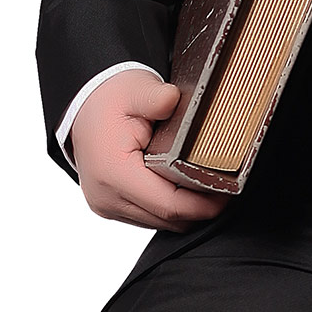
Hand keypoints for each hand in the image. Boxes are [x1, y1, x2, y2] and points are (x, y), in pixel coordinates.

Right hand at [69, 70, 231, 232]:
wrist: (83, 106)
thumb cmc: (109, 98)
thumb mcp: (136, 89)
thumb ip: (156, 98)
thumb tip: (173, 100)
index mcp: (114, 173)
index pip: (168, 204)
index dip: (202, 204)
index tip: (228, 191)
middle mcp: (107, 197)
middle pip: (166, 218)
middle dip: (200, 208)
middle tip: (228, 186)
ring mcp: (107, 205)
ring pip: (158, 222)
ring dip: (185, 210)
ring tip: (212, 185)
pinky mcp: (112, 205)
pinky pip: (148, 215)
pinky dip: (170, 206)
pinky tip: (188, 186)